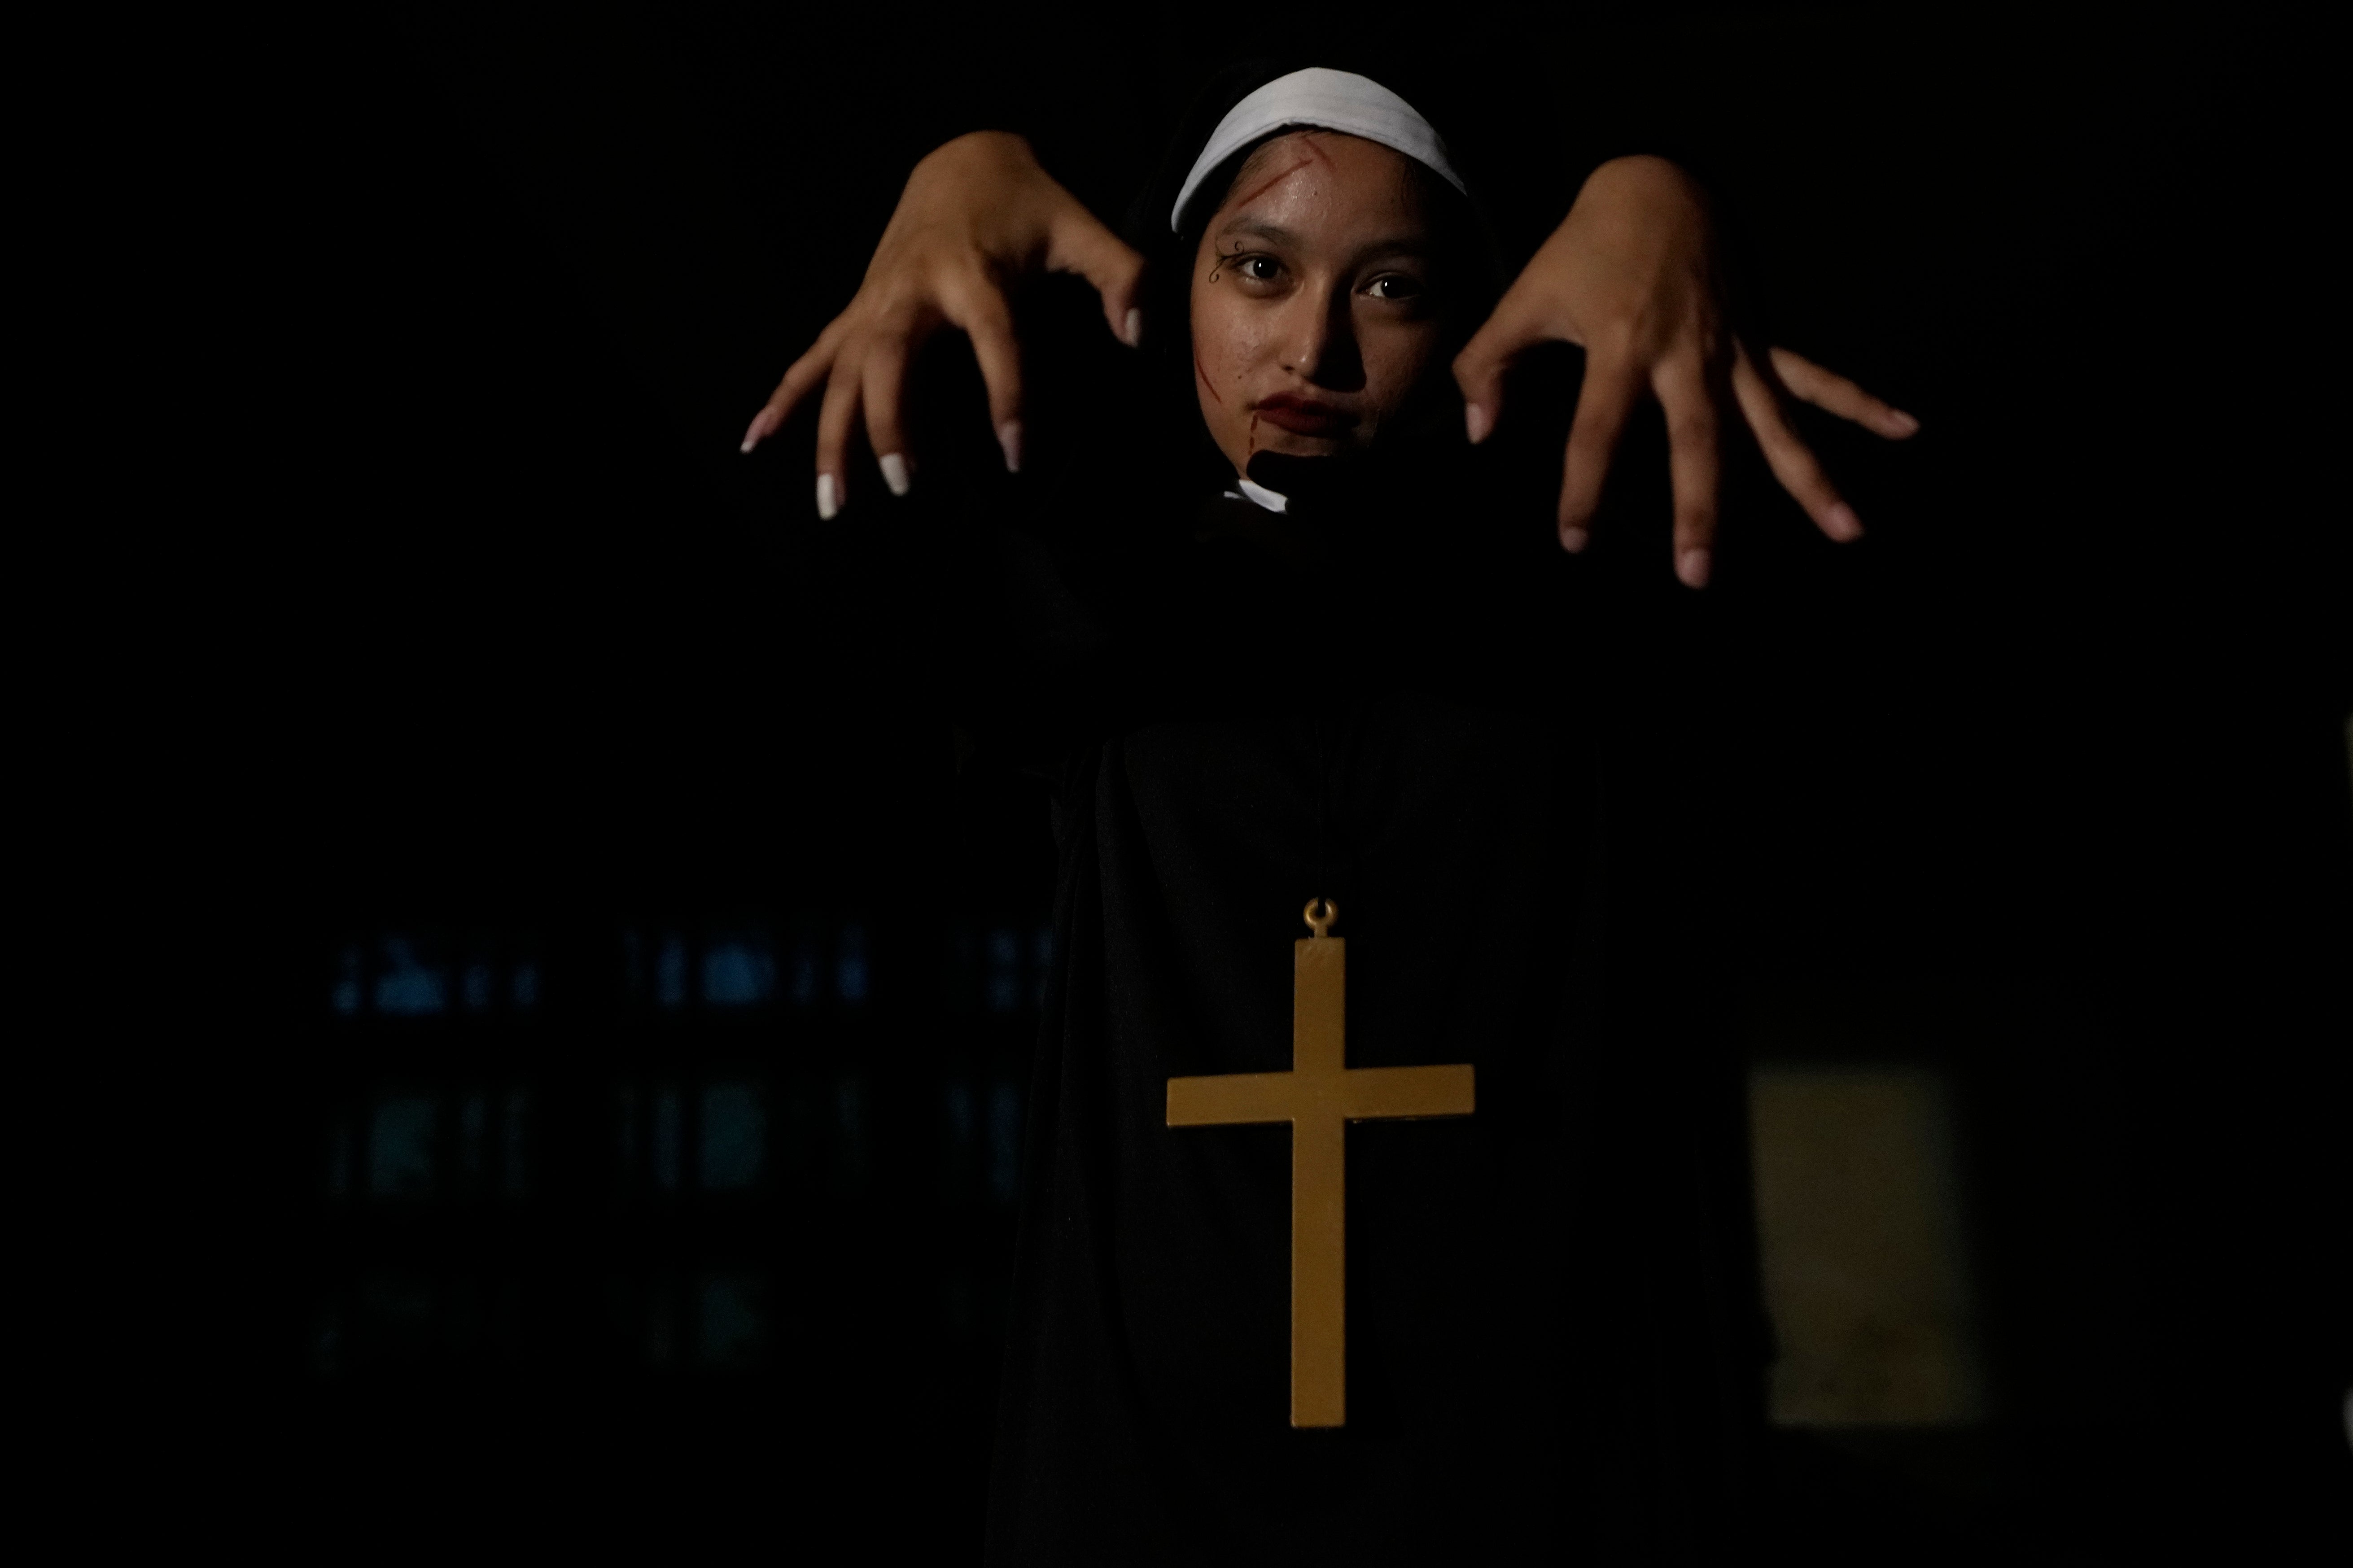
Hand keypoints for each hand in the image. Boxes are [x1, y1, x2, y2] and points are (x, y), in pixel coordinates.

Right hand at [741, 132, 1145, 517]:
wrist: (961, 161)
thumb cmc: (1026, 203)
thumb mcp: (1081, 228)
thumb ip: (1121, 277)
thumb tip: (1139, 333)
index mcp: (974, 274)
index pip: (994, 342)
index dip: (1006, 397)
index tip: (1016, 455)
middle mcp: (914, 291)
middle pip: (892, 362)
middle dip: (891, 423)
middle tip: (903, 484)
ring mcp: (876, 302)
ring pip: (841, 373)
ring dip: (830, 436)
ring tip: (833, 502)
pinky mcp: (858, 311)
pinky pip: (812, 359)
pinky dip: (784, 399)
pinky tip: (756, 440)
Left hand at [1453, 155, 1917, 586]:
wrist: (1655, 181)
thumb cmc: (1582, 248)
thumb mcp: (1525, 297)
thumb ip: (1489, 363)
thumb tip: (1480, 431)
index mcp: (1621, 346)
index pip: (1597, 433)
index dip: (1581, 489)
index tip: (1575, 542)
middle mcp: (1685, 353)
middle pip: (1697, 443)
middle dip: (1700, 511)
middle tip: (1699, 575)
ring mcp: (1732, 347)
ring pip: (1776, 423)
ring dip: (1811, 479)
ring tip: (1847, 531)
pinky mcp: (1759, 336)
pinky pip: (1814, 375)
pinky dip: (1860, 402)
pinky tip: (1905, 427)